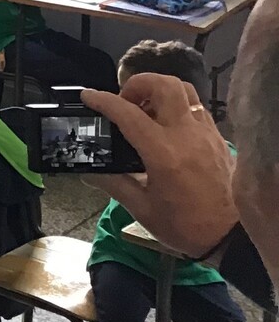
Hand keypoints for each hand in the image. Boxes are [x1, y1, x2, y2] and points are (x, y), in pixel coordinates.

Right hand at [82, 74, 238, 257]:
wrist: (232, 237)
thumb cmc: (187, 226)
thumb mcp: (142, 209)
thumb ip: (113, 184)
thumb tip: (89, 172)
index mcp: (163, 153)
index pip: (128, 113)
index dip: (103, 100)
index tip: (88, 97)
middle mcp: (186, 135)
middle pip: (164, 85)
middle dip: (138, 84)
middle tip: (126, 102)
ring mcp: (206, 134)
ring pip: (184, 90)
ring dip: (161, 91)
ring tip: (147, 110)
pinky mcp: (218, 139)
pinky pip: (197, 108)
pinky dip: (178, 107)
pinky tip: (168, 127)